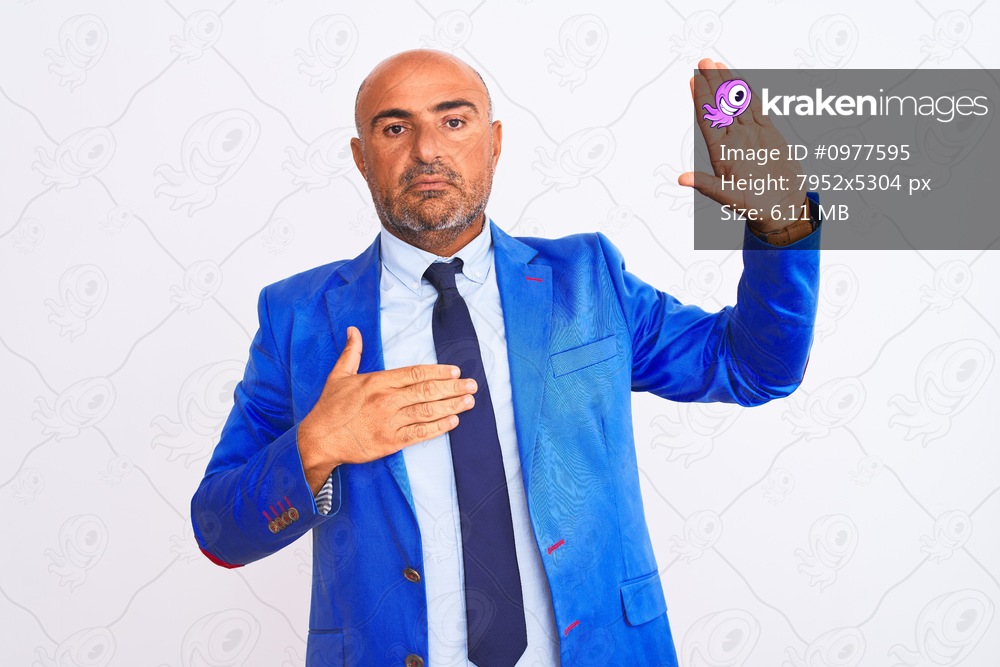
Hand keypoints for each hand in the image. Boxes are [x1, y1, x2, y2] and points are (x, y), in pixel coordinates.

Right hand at [297, 326, 476, 493]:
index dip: (438, 372)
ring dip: (452, 405)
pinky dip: (438, 427)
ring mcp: (389, 422)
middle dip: (453, 388)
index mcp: (377, 382)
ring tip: (469, 401)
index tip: (455, 371)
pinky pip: (419, 434)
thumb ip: (351, 352)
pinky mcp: (390, 442)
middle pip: (427, 391)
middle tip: (472, 385)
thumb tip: (353, 330)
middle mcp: (386, 400)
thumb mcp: (339, 376)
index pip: (415, 373)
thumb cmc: (329, 408)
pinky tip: (453, 421)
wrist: (318, 440)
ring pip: (427, 411)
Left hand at [679, 58, 806, 233]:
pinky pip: (757, 110)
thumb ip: (707, 186)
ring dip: (728, 84)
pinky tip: (741, 83)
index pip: (708, 120)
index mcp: (721, 152)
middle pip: (720, 106)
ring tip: (717, 64)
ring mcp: (750, 136)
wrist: (782, 208)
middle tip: (703, 62)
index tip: (694, 80)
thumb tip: (681, 179)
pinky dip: (749, 95)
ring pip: (737, 104)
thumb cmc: (754, 207)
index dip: (701, 99)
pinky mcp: (768, 135)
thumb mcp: (728, 197)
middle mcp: (734, 141)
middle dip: (712, 83)